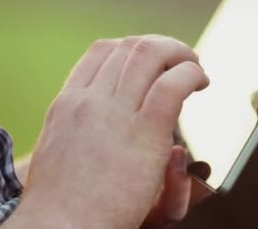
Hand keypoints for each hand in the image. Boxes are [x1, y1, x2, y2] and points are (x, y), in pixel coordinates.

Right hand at [5, 35, 208, 228]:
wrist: (59, 228)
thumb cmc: (58, 203)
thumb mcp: (58, 153)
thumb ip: (80, 130)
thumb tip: (104, 118)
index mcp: (67, 103)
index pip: (101, 51)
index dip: (132, 48)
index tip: (151, 61)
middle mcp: (90, 100)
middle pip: (130, 47)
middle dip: (161, 46)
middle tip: (179, 61)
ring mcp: (116, 113)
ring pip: (151, 54)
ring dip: (180, 54)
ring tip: (195, 70)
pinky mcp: (146, 132)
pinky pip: (173, 84)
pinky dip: (191, 73)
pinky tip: (200, 83)